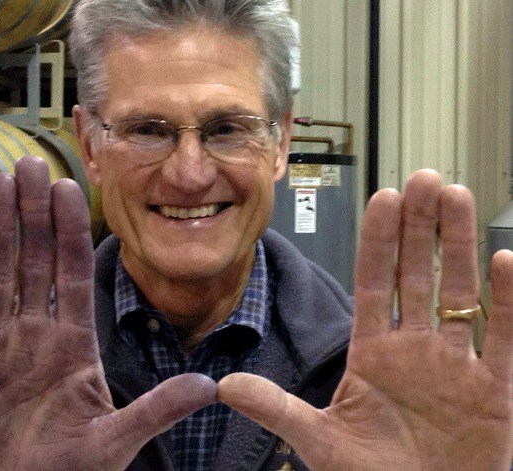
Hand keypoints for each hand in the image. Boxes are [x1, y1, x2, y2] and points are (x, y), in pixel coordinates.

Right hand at [0, 156, 216, 470]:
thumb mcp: (116, 439)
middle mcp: (37, 336)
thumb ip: (158, 408)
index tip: (70, 189)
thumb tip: (210, 385)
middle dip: (32, 213)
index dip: (70, 231)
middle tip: (28, 165)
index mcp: (74, 345)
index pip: (73, 273)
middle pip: (34, 261)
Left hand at [219, 169, 511, 469]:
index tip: (384, 199)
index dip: (379, 241)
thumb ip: (277, 409)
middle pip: (418, 274)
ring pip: (458, 293)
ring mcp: (455, 368)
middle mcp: (415, 351)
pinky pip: (502, 339)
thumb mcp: (319, 441)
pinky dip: (506, 303)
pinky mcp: (493, 393)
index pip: (375, 283)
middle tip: (424, 178)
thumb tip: (225, 386)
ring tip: (457, 197)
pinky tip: (502, 261)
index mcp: (373, 356)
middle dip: (420, 227)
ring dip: (459, 246)